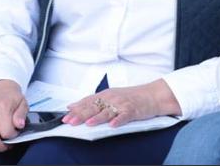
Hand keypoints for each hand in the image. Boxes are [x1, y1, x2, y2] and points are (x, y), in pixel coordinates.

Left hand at [64, 80, 179, 128]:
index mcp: (106, 94)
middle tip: (71, 121)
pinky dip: (119, 120)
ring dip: (98, 117)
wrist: (154, 95)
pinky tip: (113, 125)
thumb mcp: (111, 96)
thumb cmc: (132, 97)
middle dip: (82, 114)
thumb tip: (72, 106)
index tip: (65, 116)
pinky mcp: (133, 110)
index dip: (76, 109)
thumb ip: (93, 101)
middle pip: (95, 106)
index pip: (88, 101)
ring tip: (89, 123)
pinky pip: (125, 116)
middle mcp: (113, 98)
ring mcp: (123, 104)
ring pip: (108, 111)